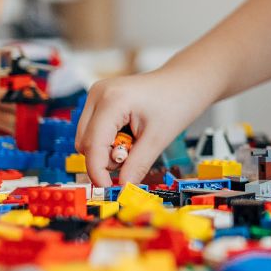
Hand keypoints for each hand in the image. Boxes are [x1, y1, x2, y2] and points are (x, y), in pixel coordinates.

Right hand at [75, 68, 219, 186]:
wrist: (185, 81)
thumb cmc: (177, 102)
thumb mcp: (159, 138)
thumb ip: (137, 165)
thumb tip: (122, 189)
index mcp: (111, 99)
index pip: (92, 145)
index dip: (98, 172)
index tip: (109, 188)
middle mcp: (97, 94)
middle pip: (85, 144)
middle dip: (106, 158)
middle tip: (135, 154)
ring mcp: (96, 95)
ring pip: (86, 139)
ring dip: (107, 151)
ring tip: (135, 142)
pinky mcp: (99, 100)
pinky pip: (93, 130)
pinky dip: (108, 141)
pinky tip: (129, 134)